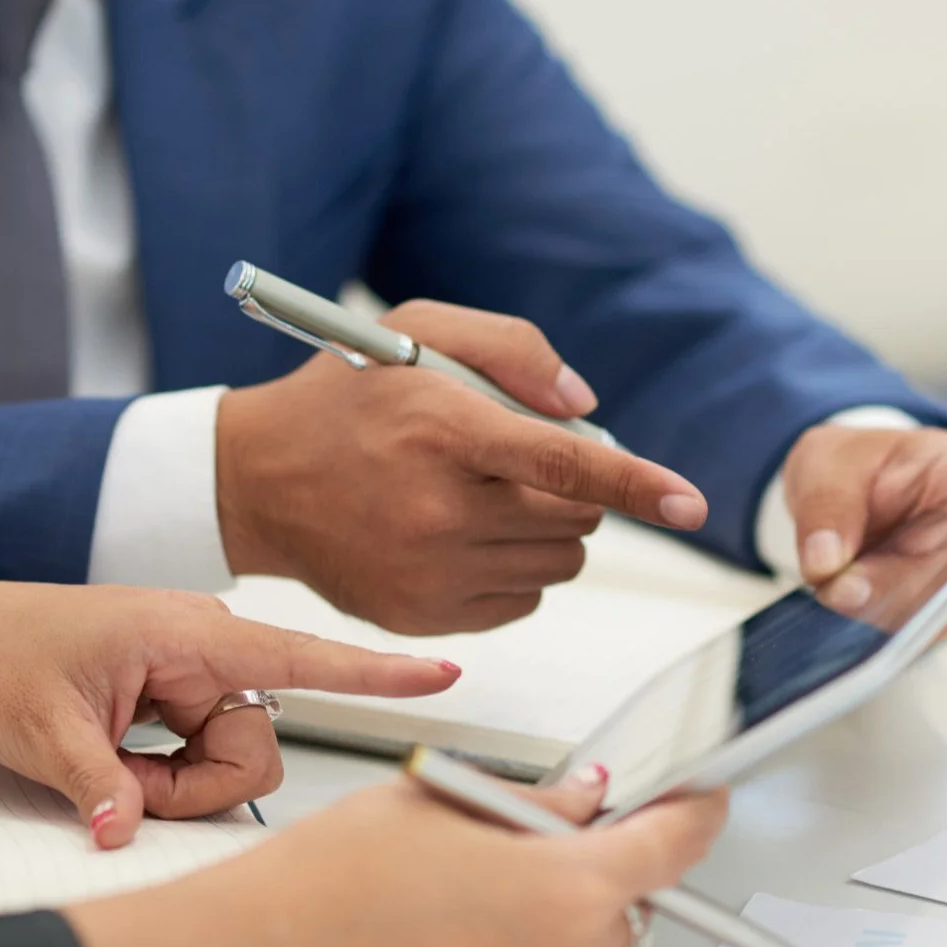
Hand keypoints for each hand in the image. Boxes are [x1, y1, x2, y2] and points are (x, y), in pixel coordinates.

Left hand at [0, 571, 457, 846]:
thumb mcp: (41, 732)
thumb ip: (98, 785)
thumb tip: (127, 832)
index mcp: (186, 634)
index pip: (300, 656)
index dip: (375, 672)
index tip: (443, 673)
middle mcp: (205, 647)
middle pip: (255, 744)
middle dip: (196, 787)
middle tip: (120, 792)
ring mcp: (194, 672)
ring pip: (229, 756)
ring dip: (173, 783)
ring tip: (104, 766)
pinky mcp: (180, 693)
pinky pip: (202, 752)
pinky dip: (161, 773)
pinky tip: (113, 757)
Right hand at [64, 770, 729, 946]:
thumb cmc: (336, 873)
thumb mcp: (446, 797)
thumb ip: (539, 801)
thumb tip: (587, 799)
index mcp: (566, 884)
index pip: (671, 844)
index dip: (693, 814)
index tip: (701, 801)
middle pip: (622, 899)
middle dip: (588, 864)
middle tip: (517, 838)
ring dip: (549, 917)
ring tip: (460, 893)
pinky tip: (448, 938)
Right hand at [218, 300, 708, 634]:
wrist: (255, 481)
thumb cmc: (344, 398)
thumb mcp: (418, 330)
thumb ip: (513, 349)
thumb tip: (584, 406)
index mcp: (442, 430)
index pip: (564, 462)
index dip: (636, 483)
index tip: (690, 504)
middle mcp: (438, 509)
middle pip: (575, 518)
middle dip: (574, 489)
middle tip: (518, 463)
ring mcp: (430, 572)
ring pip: (558, 564)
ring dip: (548, 530)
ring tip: (482, 496)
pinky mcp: (424, 616)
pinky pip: (522, 601)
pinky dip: (515, 570)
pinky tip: (460, 535)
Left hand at [782, 424, 946, 625]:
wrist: (840, 499)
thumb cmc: (852, 468)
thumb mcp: (828, 465)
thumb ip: (828, 508)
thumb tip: (829, 563)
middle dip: (901, 581)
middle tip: (843, 583)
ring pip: (941, 608)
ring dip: (882, 605)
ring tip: (838, 585)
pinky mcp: (940, 611)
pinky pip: (918, 631)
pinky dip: (876, 624)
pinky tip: (850, 605)